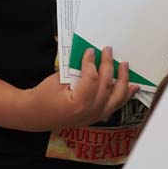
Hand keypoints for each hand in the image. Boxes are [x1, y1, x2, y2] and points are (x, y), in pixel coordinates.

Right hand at [17, 48, 137, 130]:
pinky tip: (133, 87)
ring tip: (125, 66)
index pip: (92, 79)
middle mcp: (90, 113)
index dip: (92, 63)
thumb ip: (76, 70)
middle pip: (106, 86)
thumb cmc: (43, 96)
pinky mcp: (96, 117)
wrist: (33, 115)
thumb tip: (92, 56)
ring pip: (116, 98)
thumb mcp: (57, 80)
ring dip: (123, 80)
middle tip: (108, 51)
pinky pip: (115, 106)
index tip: (91, 51)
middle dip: (108, 66)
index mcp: (79, 104)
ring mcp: (95, 117)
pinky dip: (125, 95)